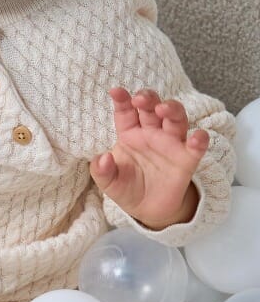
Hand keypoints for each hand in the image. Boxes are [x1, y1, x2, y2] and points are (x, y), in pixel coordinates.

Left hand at [90, 87, 207, 229]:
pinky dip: (199, 140)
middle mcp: (152, 134)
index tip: (116, 91)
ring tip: (163, 108)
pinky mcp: (187, 159)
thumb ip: (102, 171)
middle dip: (148, 99)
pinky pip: (196, 146)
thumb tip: (102, 158)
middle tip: (140, 98)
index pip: (126, 112)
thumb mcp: (108, 183)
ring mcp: (171, 144)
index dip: (122, 100)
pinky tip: (197, 136)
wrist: (147, 210)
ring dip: (172, 110)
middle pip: (152, 108)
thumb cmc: (126, 188)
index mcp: (130, 134)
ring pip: (176, 119)